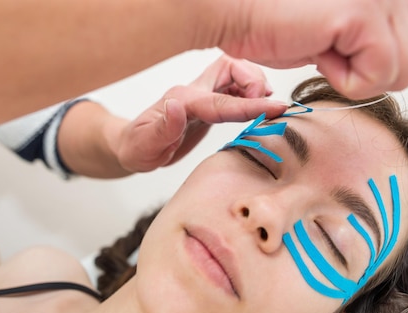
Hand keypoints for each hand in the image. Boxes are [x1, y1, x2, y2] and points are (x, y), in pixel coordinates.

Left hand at [109, 55, 287, 172]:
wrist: (131, 147)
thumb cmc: (137, 148)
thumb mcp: (144, 145)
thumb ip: (162, 128)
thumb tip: (176, 107)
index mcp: (183, 102)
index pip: (223, 102)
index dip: (251, 104)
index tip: (276, 108)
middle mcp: (194, 93)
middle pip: (230, 68)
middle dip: (253, 80)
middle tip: (268, 104)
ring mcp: (201, 96)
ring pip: (234, 74)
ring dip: (254, 84)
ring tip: (267, 105)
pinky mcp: (208, 104)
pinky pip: (234, 89)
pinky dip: (250, 93)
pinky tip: (258, 106)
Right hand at [218, 0, 407, 98]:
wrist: (238, 13)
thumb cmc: (282, 22)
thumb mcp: (350, 32)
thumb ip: (391, 34)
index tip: (372, 51)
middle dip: (380, 73)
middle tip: (340, 51)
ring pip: (406, 71)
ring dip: (361, 78)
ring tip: (328, 49)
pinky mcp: (363, 14)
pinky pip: (380, 74)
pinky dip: (348, 81)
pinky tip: (322, 53)